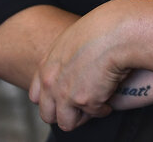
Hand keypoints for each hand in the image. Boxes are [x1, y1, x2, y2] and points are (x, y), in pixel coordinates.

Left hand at [30, 4, 129, 130]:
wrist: (116, 33)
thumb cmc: (101, 29)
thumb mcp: (72, 40)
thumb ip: (64, 58)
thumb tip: (71, 68)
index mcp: (46, 66)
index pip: (36, 96)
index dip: (51, 99)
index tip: (66, 96)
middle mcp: (51, 83)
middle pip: (47, 114)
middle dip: (64, 113)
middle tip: (82, 105)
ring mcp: (65, 94)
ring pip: (66, 123)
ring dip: (81, 116)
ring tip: (97, 102)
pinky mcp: (84, 101)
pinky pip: (93, 115)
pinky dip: (103, 109)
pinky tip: (110, 96)